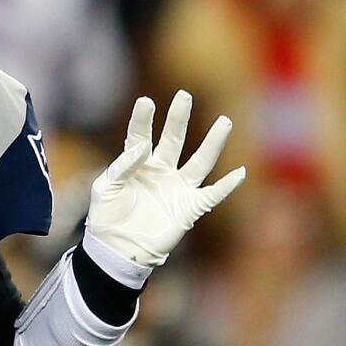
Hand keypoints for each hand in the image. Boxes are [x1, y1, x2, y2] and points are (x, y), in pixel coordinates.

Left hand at [87, 91, 245, 265]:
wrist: (116, 249)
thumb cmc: (106, 217)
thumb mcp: (106, 188)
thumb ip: (122, 165)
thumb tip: (144, 147)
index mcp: (136, 164)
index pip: (141, 135)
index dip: (143, 119)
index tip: (146, 101)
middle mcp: (160, 171)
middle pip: (173, 140)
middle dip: (179, 118)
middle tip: (184, 96)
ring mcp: (176, 188)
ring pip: (199, 161)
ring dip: (213, 142)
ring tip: (225, 121)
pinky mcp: (189, 208)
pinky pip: (212, 194)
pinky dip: (227, 186)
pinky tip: (239, 172)